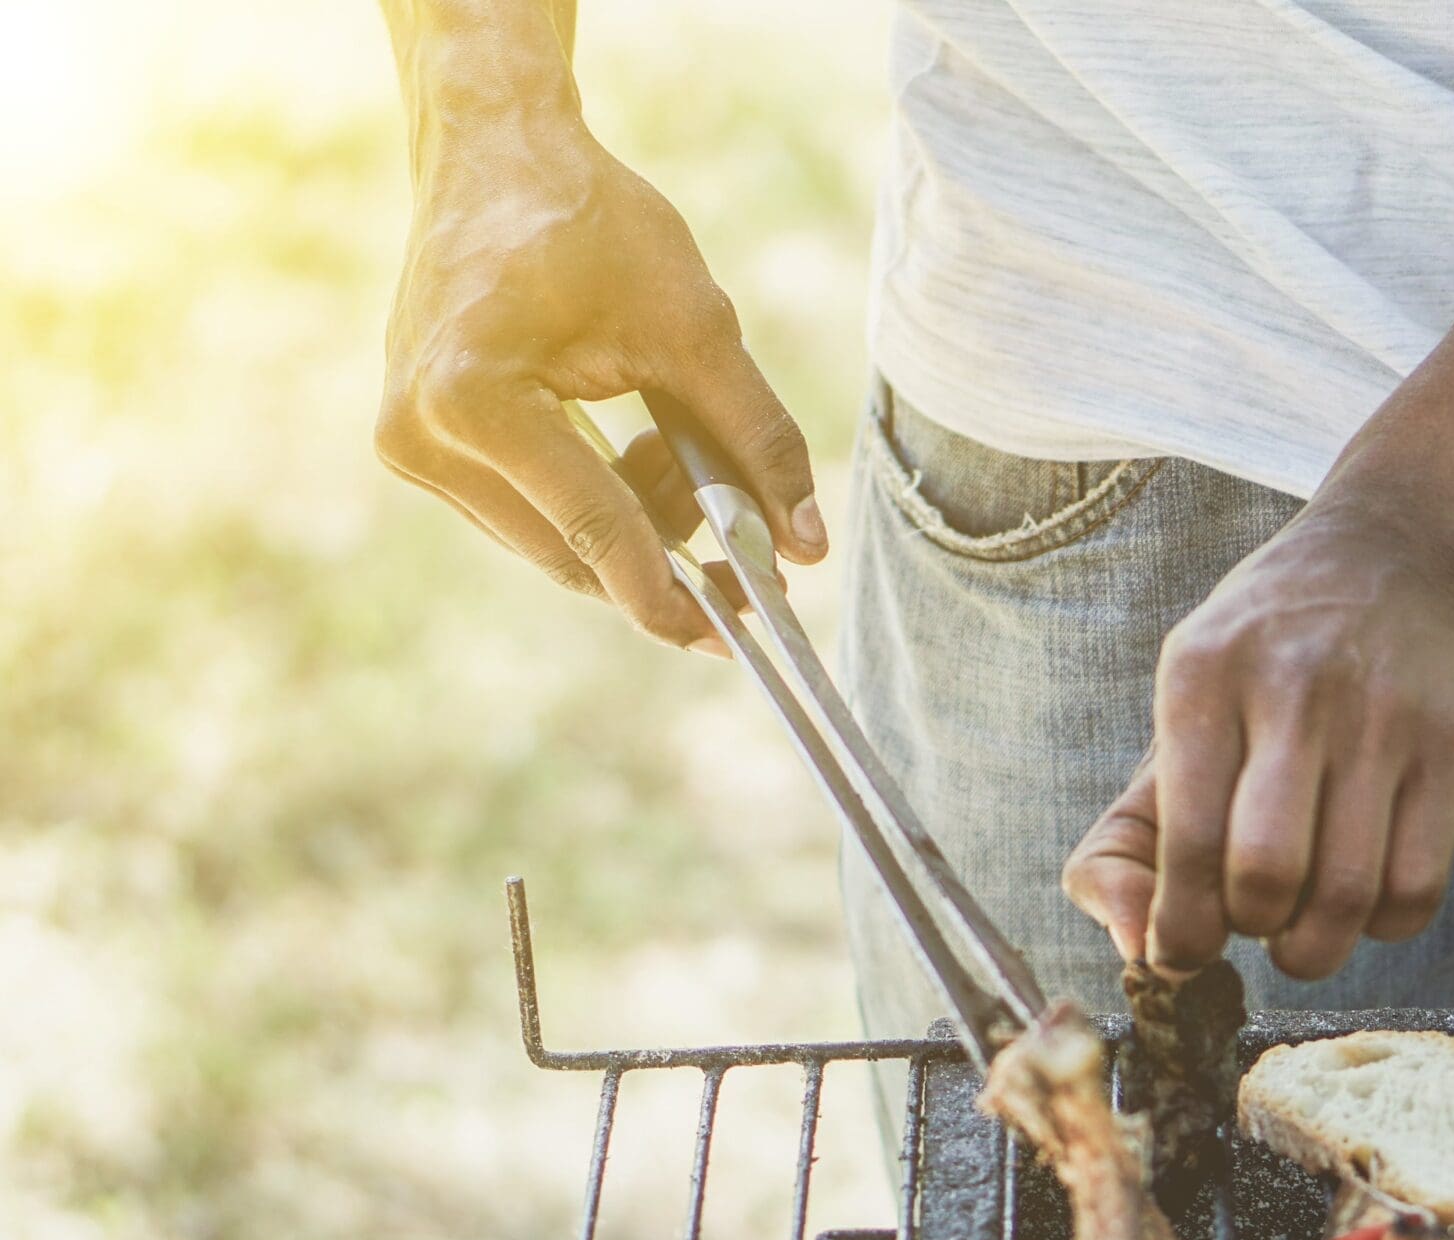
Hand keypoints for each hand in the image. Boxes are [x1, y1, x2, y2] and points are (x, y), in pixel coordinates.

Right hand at [375, 103, 823, 649]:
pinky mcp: (419, 446)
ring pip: (552, 544)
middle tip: (754, 556)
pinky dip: (598, 502)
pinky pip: (529, 513)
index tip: (740, 632)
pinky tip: (640, 449)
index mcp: (472, 400)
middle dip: (669, 559)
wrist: (493, 154)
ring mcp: (408, 446)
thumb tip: (806, 546)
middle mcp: (418, 435)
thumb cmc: (590, 222)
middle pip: (571, 554)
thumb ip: (754, 438)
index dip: (674, 590)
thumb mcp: (696, 326)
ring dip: (637, 525)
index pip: (595, 529)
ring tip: (684, 452)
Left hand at [1065, 506, 1453, 980]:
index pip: (1187, 845)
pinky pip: (1416, 891)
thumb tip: (1139, 955)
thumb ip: (1121, 846)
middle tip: (1250, 923)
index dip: (1180, 931)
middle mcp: (1294, 686)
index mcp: (1201, 675)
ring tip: (1300, 925)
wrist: (1393, 559)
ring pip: (1346, 896)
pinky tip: (1361, 899)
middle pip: (1266, 877)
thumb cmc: (1261, 671)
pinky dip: (1380, 927)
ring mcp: (1383, 716)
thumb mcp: (1177, 718)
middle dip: (1249, 934)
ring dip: (1313, 946)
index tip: (1181, 952)